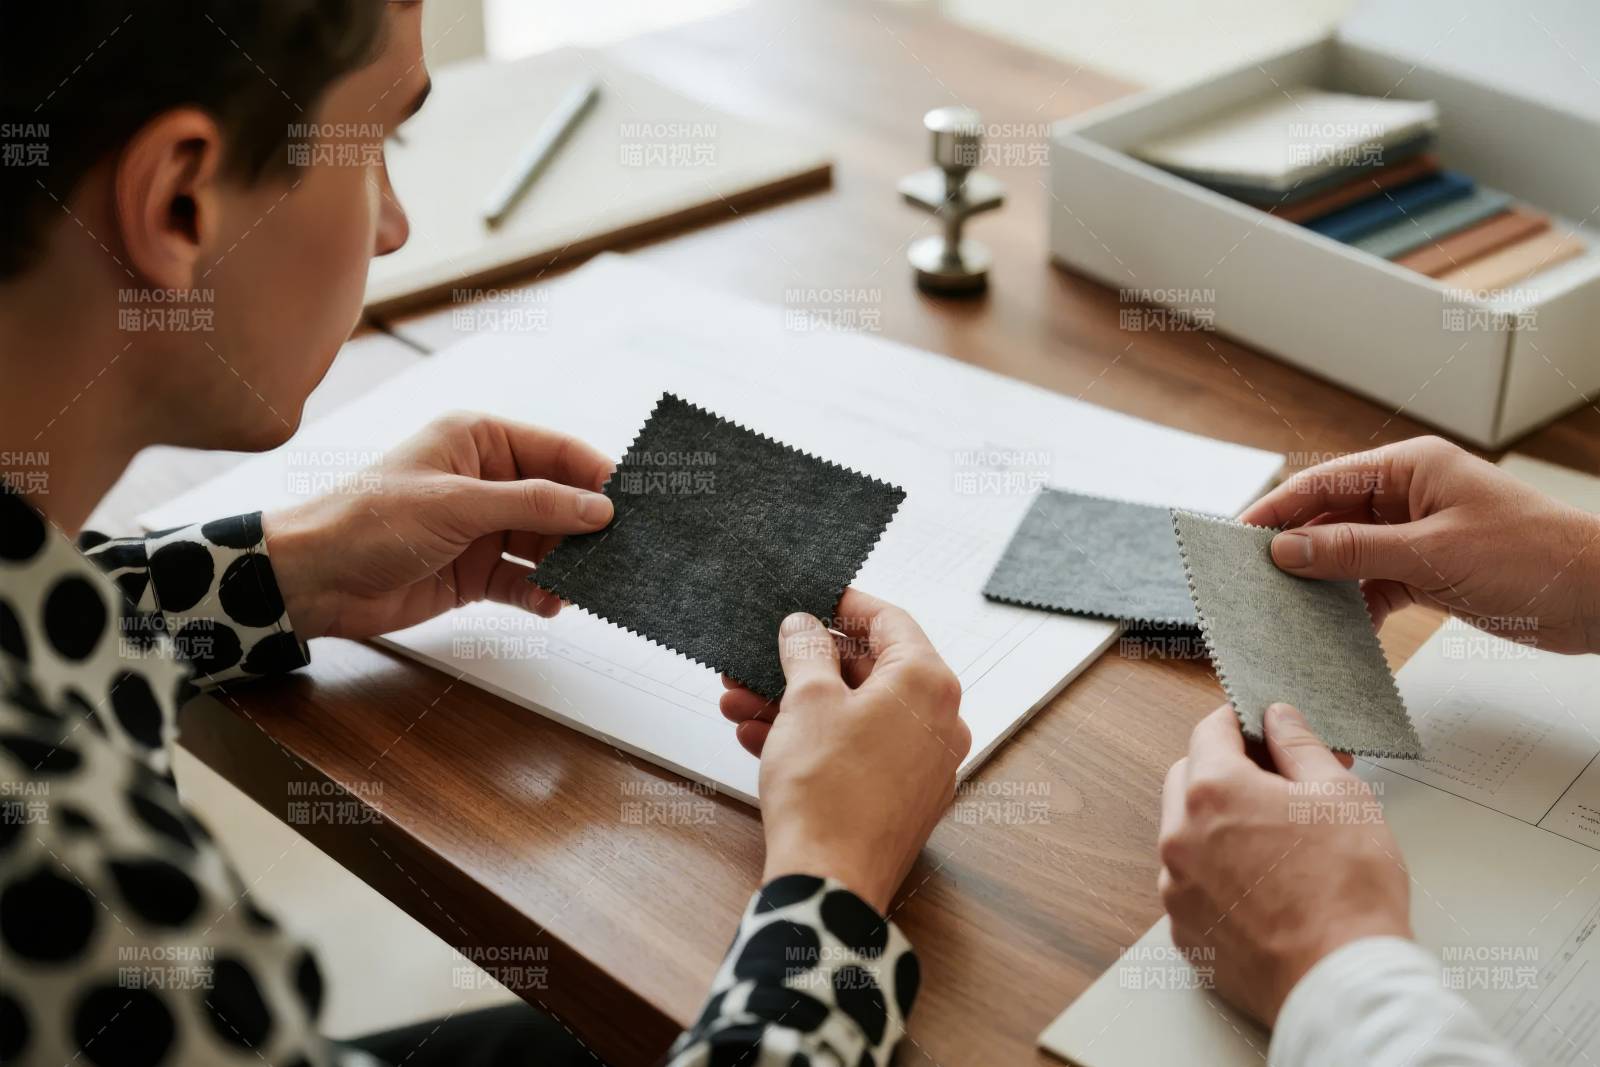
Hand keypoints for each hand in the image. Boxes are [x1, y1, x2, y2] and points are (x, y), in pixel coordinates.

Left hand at [263, 413, 613, 639]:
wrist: (313, 580)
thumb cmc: (369, 521)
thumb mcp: (458, 505)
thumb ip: (533, 505)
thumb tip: (598, 508)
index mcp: (479, 440)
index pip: (556, 451)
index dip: (597, 474)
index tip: (634, 500)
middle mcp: (486, 480)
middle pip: (558, 500)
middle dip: (588, 526)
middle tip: (625, 549)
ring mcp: (482, 528)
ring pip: (546, 544)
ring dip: (568, 565)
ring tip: (596, 582)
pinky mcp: (475, 570)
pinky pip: (524, 580)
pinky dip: (541, 593)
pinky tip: (554, 603)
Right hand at [721, 589, 970, 911]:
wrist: (829, 883)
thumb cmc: (826, 792)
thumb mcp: (806, 701)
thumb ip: (807, 652)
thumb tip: (805, 627)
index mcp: (928, 685)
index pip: (891, 621)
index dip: (846, 606)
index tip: (814, 599)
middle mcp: (940, 722)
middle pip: (870, 671)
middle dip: (805, 665)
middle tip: (760, 657)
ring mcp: (925, 765)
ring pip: (856, 714)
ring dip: (798, 704)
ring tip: (742, 701)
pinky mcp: (903, 799)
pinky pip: (859, 751)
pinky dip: (815, 739)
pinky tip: (758, 738)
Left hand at [1158, 704, 1410, 1025]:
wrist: (1342, 981)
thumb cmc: (1348, 891)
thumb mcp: (1340, 796)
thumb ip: (1300, 746)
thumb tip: (1278, 718)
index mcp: (1212, 792)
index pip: (1210, 730)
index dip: (1241, 723)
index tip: (1263, 729)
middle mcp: (1179, 837)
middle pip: (1189, 780)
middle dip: (1227, 771)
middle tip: (1279, 784)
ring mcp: (1176, 888)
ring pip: (1186, 834)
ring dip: (1219, 826)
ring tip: (1277, 841)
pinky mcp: (1186, 931)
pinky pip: (1191, 884)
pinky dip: (1217, 875)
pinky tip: (1263, 886)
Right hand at [1241, 436, 1599, 653]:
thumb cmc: (1535, 557)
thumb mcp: (1432, 554)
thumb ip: (1353, 551)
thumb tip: (1286, 550)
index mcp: (1410, 468)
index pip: (1322, 482)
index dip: (1275, 510)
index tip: (1235, 538)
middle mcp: (1408, 495)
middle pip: (1328, 517)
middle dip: (1291, 548)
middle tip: (1250, 580)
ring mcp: (1417, 534)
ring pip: (1347, 553)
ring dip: (1320, 580)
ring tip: (1283, 607)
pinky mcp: (1428, 571)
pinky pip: (1372, 583)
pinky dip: (1352, 605)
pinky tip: (1334, 628)